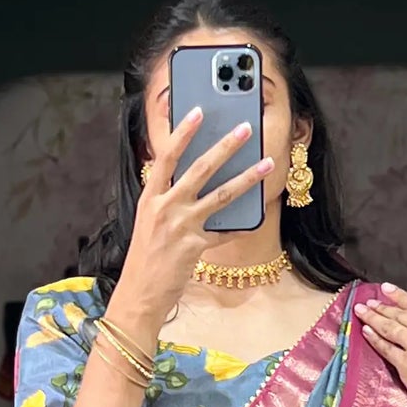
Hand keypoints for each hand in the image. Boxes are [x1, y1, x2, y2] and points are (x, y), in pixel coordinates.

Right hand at [113, 106, 273, 324]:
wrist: (139, 295)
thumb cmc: (144, 259)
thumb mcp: (149, 222)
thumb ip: (167, 200)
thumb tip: (193, 181)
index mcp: (151, 197)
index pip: (167, 157)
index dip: (183, 132)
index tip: (199, 112)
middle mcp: (165, 207)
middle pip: (200, 168)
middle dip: (226, 146)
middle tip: (246, 129)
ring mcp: (181, 227)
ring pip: (221, 195)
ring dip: (247, 178)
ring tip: (267, 163)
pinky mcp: (195, 247)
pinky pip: (225, 232)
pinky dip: (242, 225)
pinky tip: (258, 215)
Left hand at [352, 287, 406, 406]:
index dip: (399, 296)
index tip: (386, 289)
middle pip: (401, 314)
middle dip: (382, 306)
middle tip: (368, 302)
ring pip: (390, 326)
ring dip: (373, 317)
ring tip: (361, 311)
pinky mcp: (406, 363)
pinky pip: (386, 347)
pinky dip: (374, 338)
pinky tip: (366, 331)